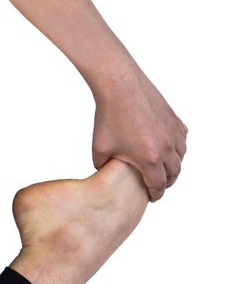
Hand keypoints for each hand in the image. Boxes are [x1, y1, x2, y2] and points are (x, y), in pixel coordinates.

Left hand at [91, 65, 187, 201]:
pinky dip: (178, 148)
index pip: (159, 185)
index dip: (156, 195)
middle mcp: (166, 146)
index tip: (152, 198)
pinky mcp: (174, 118)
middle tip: (158, 186)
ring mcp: (172, 131)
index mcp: (150, 159)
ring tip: (164, 170)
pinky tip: (169, 149)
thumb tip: (105, 177)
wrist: (119, 85)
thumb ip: (104, 170)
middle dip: (166, 183)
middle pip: (174, 173)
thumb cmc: (108, 118)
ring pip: (181, 156)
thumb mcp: (100, 152)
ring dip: (174, 166)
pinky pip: (182, 139)